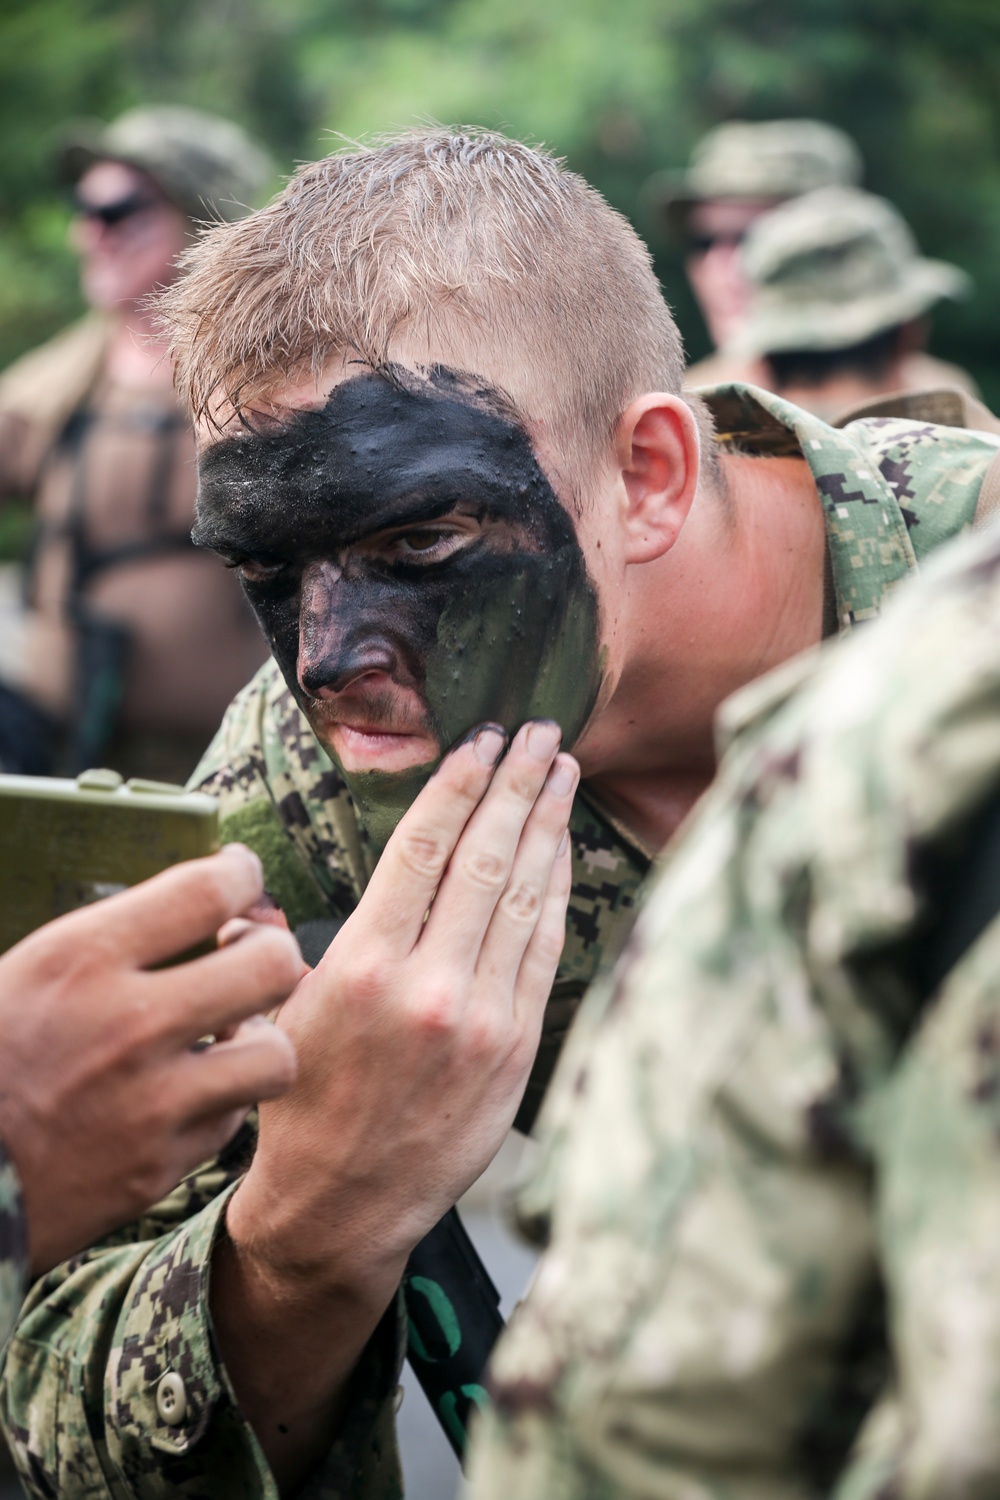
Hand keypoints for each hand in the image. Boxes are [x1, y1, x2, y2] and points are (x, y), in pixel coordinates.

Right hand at [0, 844, 300, 1272]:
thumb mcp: (22, 973)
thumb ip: (107, 940)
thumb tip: (190, 910)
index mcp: (79, 960)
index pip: (208, 889)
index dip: (240, 874)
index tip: (240, 877)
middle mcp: (127, 1026)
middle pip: (270, 965)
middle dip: (270, 952)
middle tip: (247, 957)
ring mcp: (149, 1104)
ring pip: (274, 1055)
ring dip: (257, 1041)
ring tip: (228, 1036)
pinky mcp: (157, 1169)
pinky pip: (231, 1120)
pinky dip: (218, 1103)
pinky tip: (189, 1093)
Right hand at [230, 718, 576, 1282]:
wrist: (344, 1208)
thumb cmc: (304, 1105)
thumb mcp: (280, 1013)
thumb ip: (295, 942)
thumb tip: (281, 888)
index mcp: (363, 966)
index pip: (424, 848)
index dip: (458, 784)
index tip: (480, 739)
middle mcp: (429, 985)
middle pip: (485, 858)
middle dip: (516, 784)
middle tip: (538, 732)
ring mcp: (482, 1017)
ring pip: (524, 896)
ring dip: (546, 824)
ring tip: (560, 771)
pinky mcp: (516, 1047)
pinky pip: (544, 950)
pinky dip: (555, 891)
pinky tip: (561, 850)